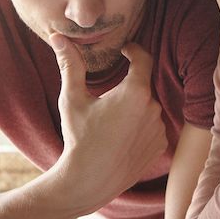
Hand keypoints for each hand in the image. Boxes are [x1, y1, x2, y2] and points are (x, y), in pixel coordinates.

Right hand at [50, 36, 168, 212]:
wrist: (89, 181)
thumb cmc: (79, 138)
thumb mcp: (72, 99)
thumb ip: (70, 65)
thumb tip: (58, 37)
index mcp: (136, 92)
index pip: (144, 58)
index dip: (134, 50)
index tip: (125, 50)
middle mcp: (154, 108)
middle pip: (144, 86)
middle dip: (128, 86)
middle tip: (108, 95)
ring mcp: (160, 128)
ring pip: (148, 107)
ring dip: (135, 107)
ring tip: (112, 121)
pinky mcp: (160, 146)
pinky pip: (153, 127)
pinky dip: (140, 126)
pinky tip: (121, 136)